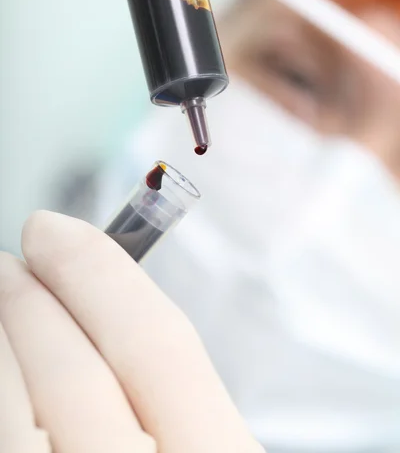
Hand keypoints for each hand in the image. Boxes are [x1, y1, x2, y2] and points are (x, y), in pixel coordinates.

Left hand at [0, 211, 263, 452]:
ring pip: (16, 420)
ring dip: (2, 343)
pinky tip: (3, 369)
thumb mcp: (222, 444)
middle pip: (77, 378)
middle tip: (12, 261)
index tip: (54, 230)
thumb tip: (110, 311)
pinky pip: (3, 447)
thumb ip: (186, 400)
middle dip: (32, 302)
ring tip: (2, 296)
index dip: (98, 274)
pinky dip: (0, 396)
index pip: (157, 346)